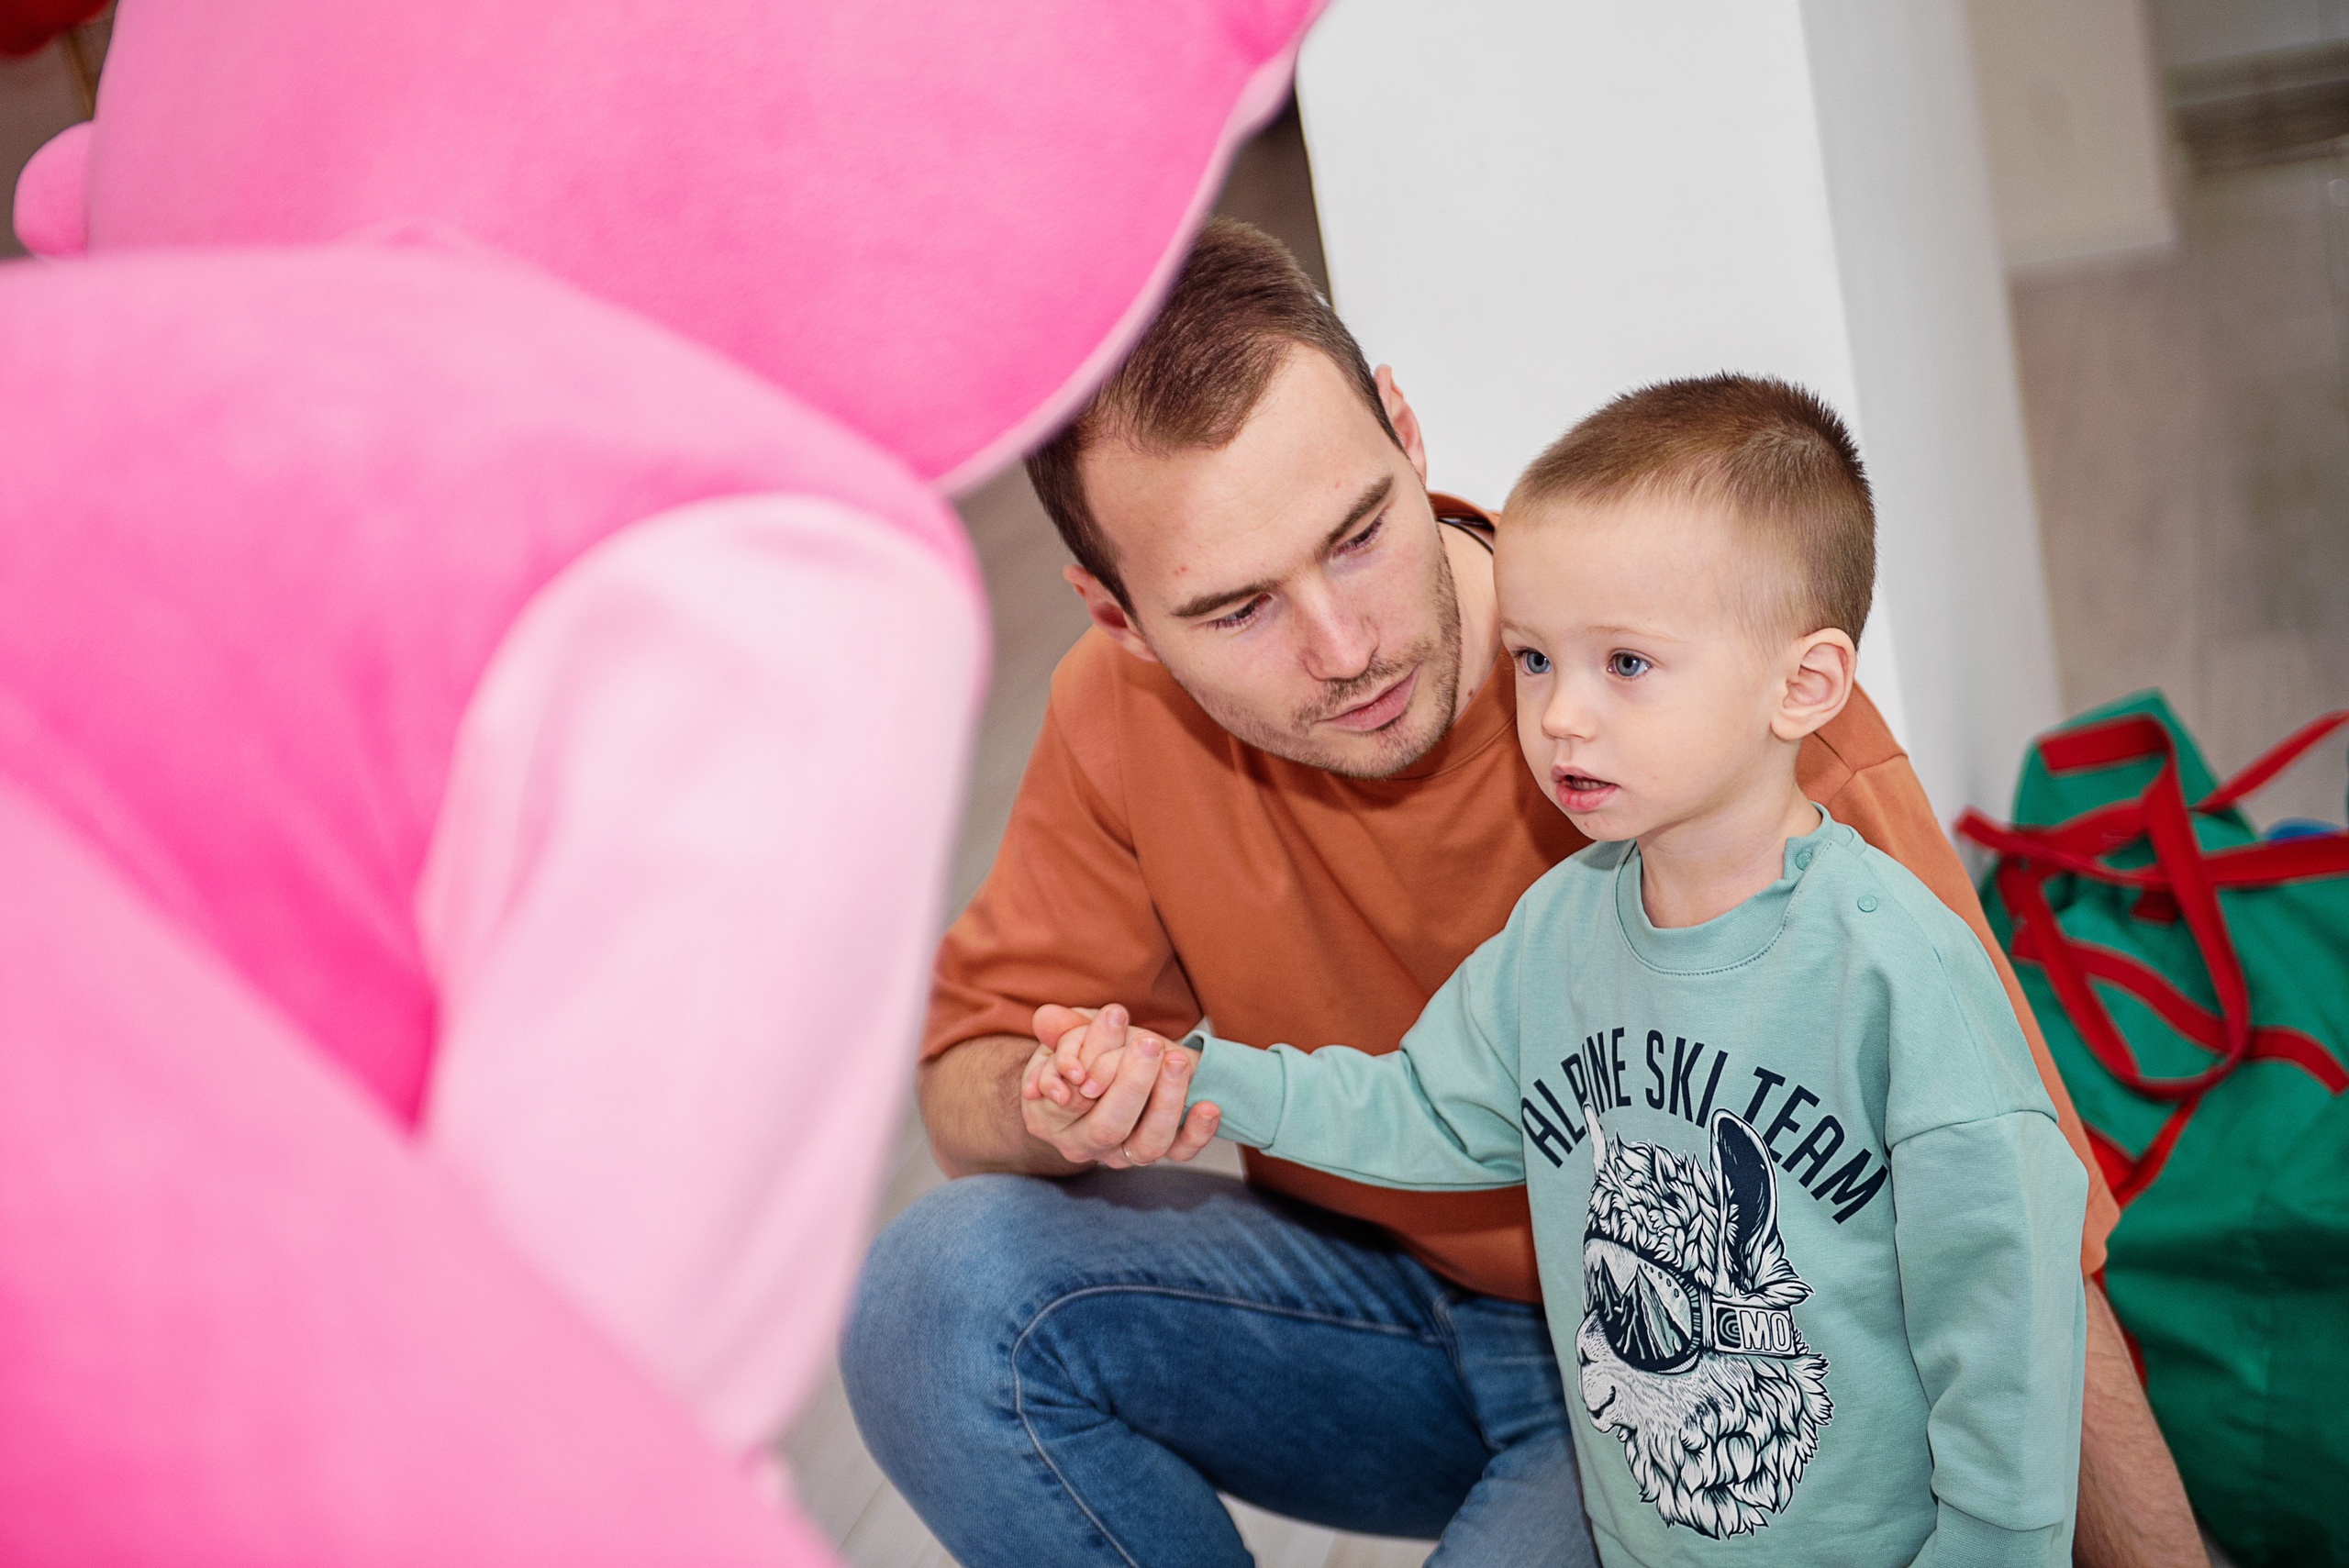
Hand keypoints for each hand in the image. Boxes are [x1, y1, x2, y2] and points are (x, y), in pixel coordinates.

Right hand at [1020, 1003, 1217, 1168]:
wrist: (1106, 1077)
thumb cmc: (1081, 1056)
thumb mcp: (1067, 1037)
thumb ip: (1061, 1029)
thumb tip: (1049, 1018)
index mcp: (1049, 1118)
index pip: (1070, 1098)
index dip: (1089, 1062)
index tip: (1114, 1019)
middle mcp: (1084, 1143)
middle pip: (1109, 1127)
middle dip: (1132, 1083)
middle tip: (1149, 1044)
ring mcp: (1122, 1153)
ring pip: (1147, 1144)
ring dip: (1167, 1101)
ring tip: (1176, 1062)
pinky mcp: (1157, 1150)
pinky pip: (1179, 1153)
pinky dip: (1196, 1132)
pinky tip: (1208, 1105)